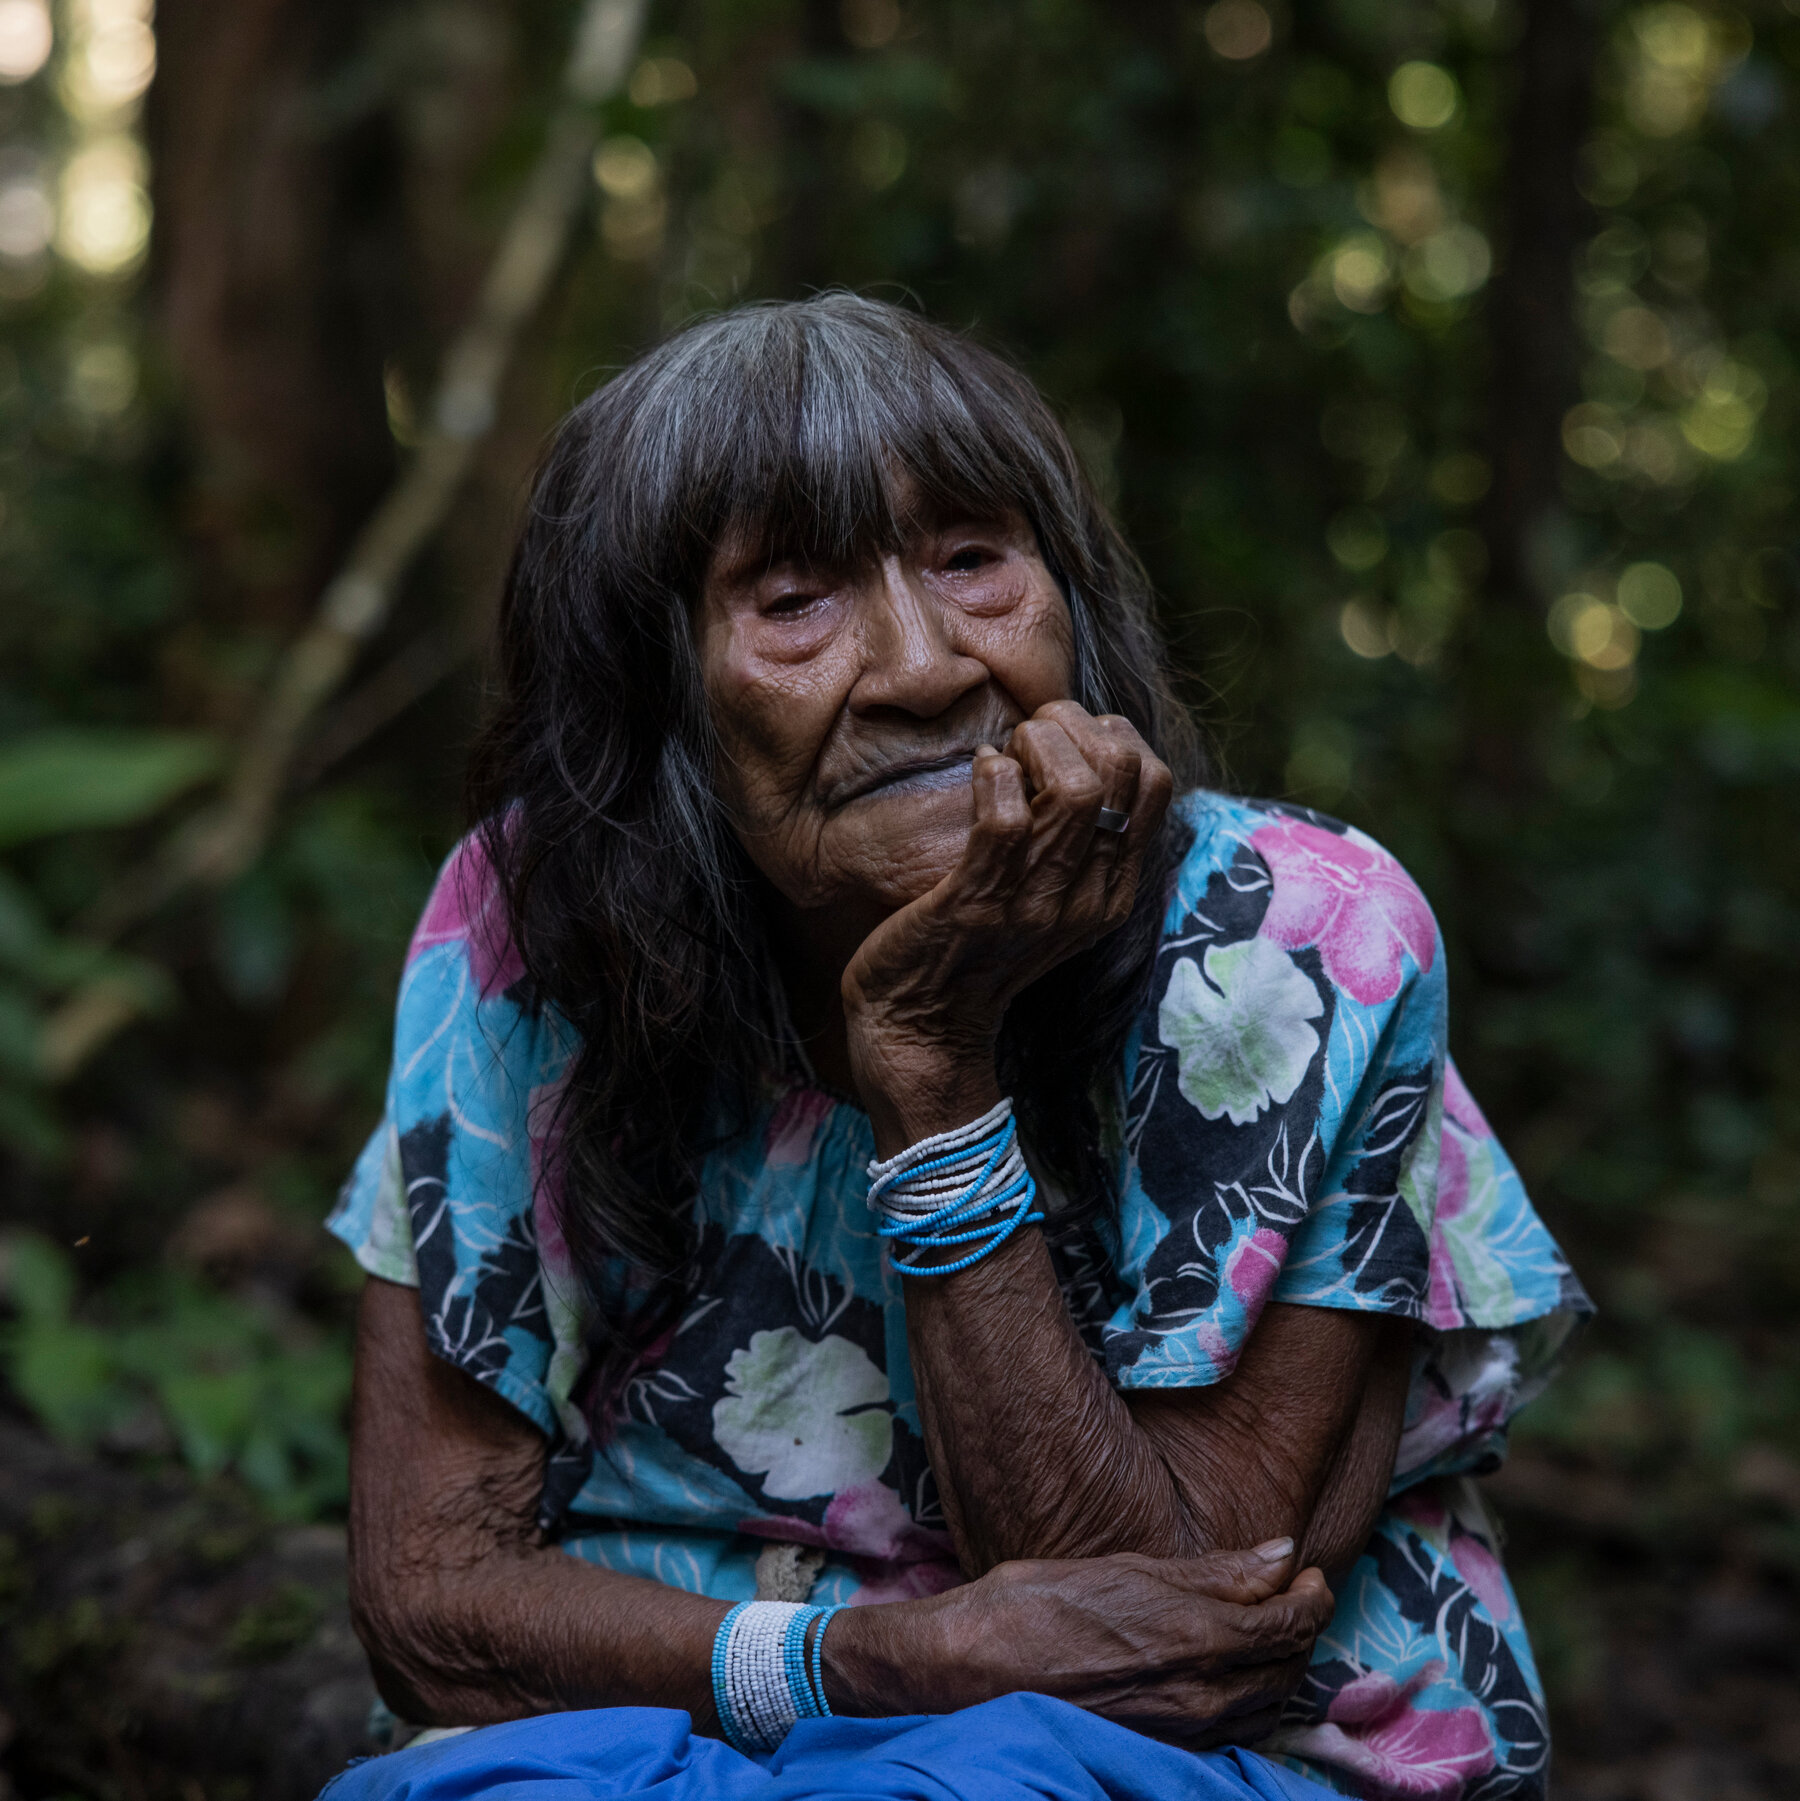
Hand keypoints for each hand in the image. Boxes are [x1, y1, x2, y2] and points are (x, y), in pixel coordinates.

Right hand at [823, 1543, 1332, 1747]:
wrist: (968, 1669)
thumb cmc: (1036, 1604)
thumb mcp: (1124, 1569)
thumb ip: (1212, 1572)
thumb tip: (1281, 1556)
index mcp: (1196, 1640)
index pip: (1288, 1625)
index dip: (1310, 1597)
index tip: (1309, 1574)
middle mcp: (1201, 1698)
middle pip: (1286, 1670)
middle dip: (1299, 1630)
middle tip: (1291, 1595)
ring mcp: (1183, 1733)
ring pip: (1264, 1706)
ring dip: (1277, 1667)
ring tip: (1263, 1629)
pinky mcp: (1161, 1750)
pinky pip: (1232, 1731)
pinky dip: (1248, 1699)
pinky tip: (1228, 1674)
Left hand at [842, 700, 1173, 1153]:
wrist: (922, 1029)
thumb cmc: (976, 946)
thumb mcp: (1051, 897)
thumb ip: (1077, 841)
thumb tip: (1081, 745)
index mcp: (1114, 890)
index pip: (1156, 782)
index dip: (1114, 734)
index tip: (1065, 735)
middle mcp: (1089, 897)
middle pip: (1125, 772)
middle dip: (1075, 726)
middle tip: (1030, 733)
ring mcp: (1037, 903)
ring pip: (1076, 789)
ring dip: (1035, 745)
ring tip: (1007, 752)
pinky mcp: (979, 904)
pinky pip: (1005, 818)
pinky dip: (991, 775)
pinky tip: (978, 772)